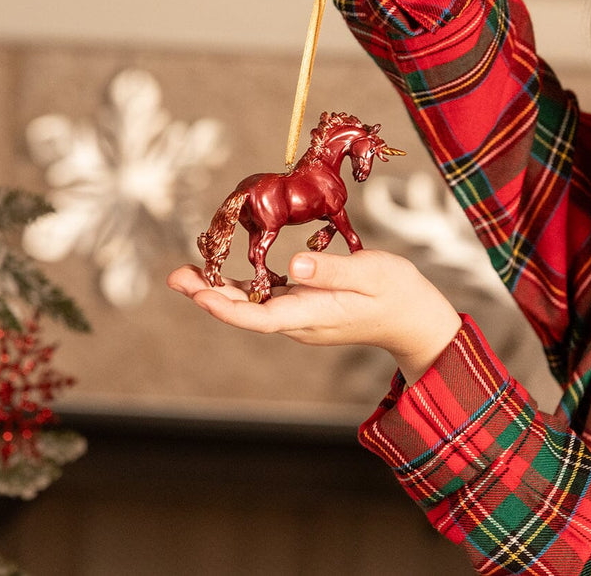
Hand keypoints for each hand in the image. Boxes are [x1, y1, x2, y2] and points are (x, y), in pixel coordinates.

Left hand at [167, 249, 461, 384]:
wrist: (414, 317)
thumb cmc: (397, 291)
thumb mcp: (371, 273)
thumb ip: (333, 271)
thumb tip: (294, 267)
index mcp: (313, 315)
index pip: (259, 317)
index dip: (225, 306)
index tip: (198, 292)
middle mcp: (301, 323)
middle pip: (247, 314)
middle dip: (209, 295)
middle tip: (177, 274)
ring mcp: (303, 319)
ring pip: (254, 309)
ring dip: (221, 292)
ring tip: (190, 272)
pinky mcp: (308, 310)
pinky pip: (268, 302)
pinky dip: (244, 289)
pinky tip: (229, 275)